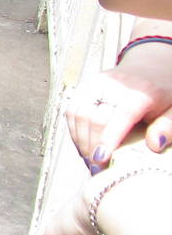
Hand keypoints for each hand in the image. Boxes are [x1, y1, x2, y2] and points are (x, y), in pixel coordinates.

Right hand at [67, 40, 171, 168]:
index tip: (101, 158)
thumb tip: (155, 145)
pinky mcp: (84, 86)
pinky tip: (83, 144)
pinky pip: (71, 110)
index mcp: (141, 90)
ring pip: (77, 113)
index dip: (108, 137)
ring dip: (80, 140)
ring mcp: (95, 83)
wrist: (150, 66)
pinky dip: (74, 131)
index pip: (121, 114)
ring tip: (89, 159)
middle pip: (93, 116)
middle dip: (91, 145)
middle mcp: (114, 83)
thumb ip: (167, 127)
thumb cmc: (164, 93)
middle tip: (96, 168)